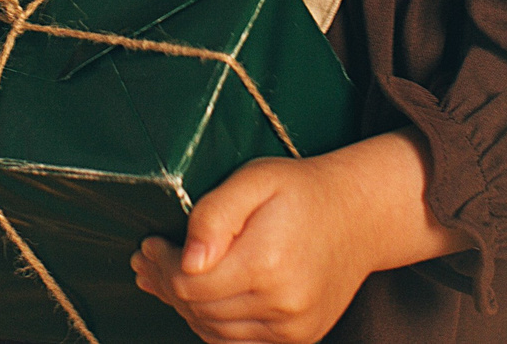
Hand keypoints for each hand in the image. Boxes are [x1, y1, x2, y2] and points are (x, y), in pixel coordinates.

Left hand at [130, 134, 470, 343]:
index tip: (149, 245)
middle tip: (148, 262)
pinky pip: (238, 343)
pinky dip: (214, 324)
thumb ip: (214, 214)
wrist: (358, 217)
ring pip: (214, 331)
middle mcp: (281, 303)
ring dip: (186, 308)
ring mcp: (292, 328)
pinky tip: (202, 301)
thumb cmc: (301, 192)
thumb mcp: (256, 179)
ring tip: (168, 280)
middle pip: (199, 310)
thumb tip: (186, 260)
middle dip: (166, 285)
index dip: (161, 266)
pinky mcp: (297, 338)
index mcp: (267, 262)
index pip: (190, 283)